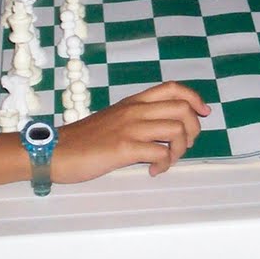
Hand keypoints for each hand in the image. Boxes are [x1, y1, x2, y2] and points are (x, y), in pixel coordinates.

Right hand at [52, 82, 207, 180]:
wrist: (56, 151)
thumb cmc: (85, 139)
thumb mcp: (114, 118)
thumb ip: (138, 118)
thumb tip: (166, 127)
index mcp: (134, 101)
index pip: (173, 88)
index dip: (195, 99)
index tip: (203, 114)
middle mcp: (135, 110)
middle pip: (183, 109)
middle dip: (193, 130)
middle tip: (182, 146)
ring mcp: (130, 127)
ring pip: (177, 130)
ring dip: (179, 150)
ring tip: (166, 160)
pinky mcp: (124, 148)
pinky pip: (161, 153)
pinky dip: (164, 164)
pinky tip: (153, 170)